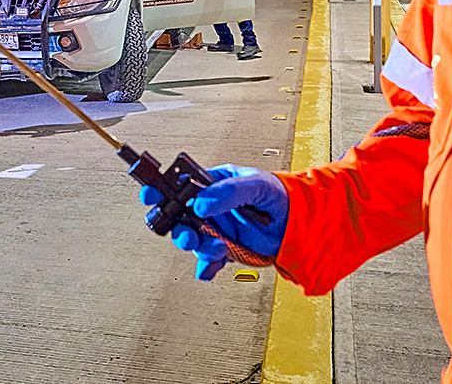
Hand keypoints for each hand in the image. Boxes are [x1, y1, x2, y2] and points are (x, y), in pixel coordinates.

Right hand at [138, 164, 289, 280]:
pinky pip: (207, 261)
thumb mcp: (256, 184)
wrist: (300, 224)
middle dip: (179, 228)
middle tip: (190, 234)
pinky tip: (212, 267)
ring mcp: (216, 229)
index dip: (161, 189)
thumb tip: (203, 202)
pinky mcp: (225, 249)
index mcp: (213, 184)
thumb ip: (229, 192)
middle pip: (179, 217)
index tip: (151, 194)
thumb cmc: (281, 195)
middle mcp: (210, 207)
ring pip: (192, 241)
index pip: (179, 185)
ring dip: (198, 247)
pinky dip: (207, 267)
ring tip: (216, 247)